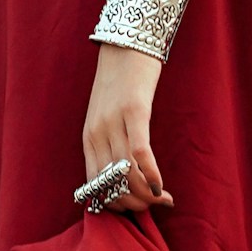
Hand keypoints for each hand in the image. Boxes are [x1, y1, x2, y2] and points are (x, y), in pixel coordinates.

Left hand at [81, 44, 169, 215]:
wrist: (127, 42)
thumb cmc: (121, 82)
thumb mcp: (107, 115)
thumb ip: (111, 142)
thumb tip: (127, 174)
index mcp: (88, 138)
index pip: (95, 186)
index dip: (116, 204)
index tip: (137, 208)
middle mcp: (97, 133)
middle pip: (111, 184)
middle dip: (133, 203)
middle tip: (154, 205)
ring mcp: (113, 123)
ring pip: (125, 173)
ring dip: (145, 194)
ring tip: (163, 198)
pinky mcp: (134, 111)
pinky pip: (139, 153)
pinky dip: (150, 174)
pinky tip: (161, 185)